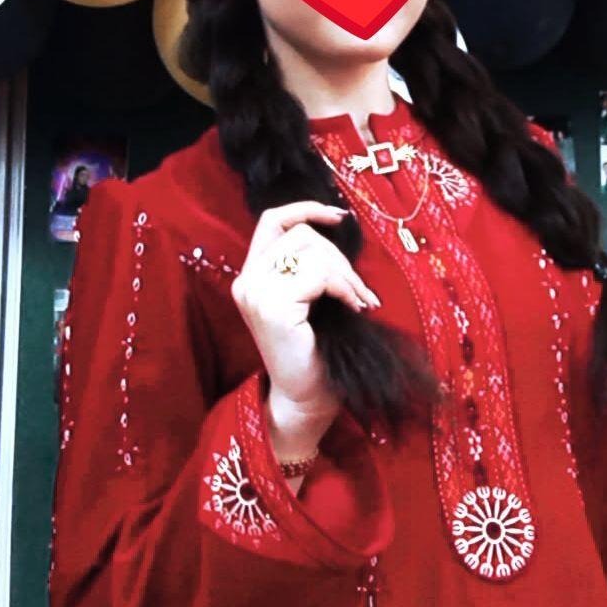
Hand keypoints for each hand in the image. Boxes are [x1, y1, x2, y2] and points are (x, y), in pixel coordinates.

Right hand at [231, 200, 380, 441]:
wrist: (306, 397)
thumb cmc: (315, 350)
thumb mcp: (309, 298)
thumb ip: (309, 265)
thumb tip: (335, 222)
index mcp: (251, 276)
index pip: (272, 220)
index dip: (306, 209)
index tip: (339, 215)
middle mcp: (246, 281)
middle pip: (302, 234)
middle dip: (340, 257)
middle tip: (360, 290)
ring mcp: (256, 293)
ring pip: (312, 250)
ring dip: (346, 273)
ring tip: (358, 300)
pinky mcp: (273, 308)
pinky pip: (319, 274)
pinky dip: (344, 287)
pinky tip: (355, 308)